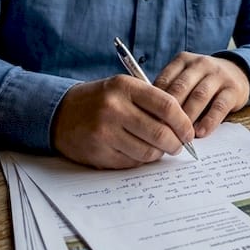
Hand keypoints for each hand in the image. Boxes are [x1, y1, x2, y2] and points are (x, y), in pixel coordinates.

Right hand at [52, 75, 194, 168]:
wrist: (60, 113)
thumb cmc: (100, 100)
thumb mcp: (123, 89)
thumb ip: (150, 102)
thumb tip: (182, 126)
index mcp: (125, 86)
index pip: (167, 105)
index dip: (183, 122)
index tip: (189, 132)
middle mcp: (114, 107)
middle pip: (160, 133)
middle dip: (175, 143)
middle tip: (177, 146)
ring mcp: (105, 131)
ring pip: (148, 152)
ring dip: (158, 154)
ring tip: (157, 149)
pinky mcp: (99, 152)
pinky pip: (132, 162)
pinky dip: (140, 160)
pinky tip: (136, 151)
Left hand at [154, 52, 249, 138]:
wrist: (238, 72)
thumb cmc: (203, 80)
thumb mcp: (186, 77)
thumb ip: (170, 90)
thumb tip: (151, 116)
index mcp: (183, 60)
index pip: (164, 80)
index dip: (155, 103)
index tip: (149, 121)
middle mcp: (200, 64)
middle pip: (180, 88)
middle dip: (170, 112)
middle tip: (162, 132)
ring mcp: (218, 75)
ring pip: (199, 96)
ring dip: (188, 118)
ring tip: (181, 136)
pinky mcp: (233, 89)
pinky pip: (219, 106)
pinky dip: (208, 121)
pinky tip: (201, 133)